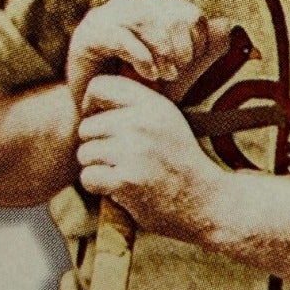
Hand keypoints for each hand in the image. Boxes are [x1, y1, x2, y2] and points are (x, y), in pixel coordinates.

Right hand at [65, 0, 231, 110]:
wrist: (100, 114)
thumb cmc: (140, 91)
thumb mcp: (179, 71)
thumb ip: (204, 48)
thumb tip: (226, 24)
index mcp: (152, 10)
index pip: (187, 13)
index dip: (197, 41)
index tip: (191, 65)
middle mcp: (130, 6)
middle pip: (169, 13)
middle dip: (180, 46)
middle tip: (176, 72)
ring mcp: (106, 17)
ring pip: (146, 20)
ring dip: (162, 51)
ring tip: (165, 75)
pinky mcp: (88, 34)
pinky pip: (121, 36)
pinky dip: (141, 56)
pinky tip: (148, 75)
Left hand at [76, 74, 226, 240]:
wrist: (204, 202)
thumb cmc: (178, 162)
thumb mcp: (166, 121)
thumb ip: (134, 105)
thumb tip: (89, 98)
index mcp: (152, 104)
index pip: (99, 87)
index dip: (90, 103)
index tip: (100, 121)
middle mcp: (142, 123)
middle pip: (86, 127)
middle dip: (95, 145)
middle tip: (118, 159)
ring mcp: (134, 151)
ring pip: (84, 153)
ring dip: (97, 167)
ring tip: (122, 173)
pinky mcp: (126, 180)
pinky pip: (88, 177)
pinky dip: (98, 187)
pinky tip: (119, 188)